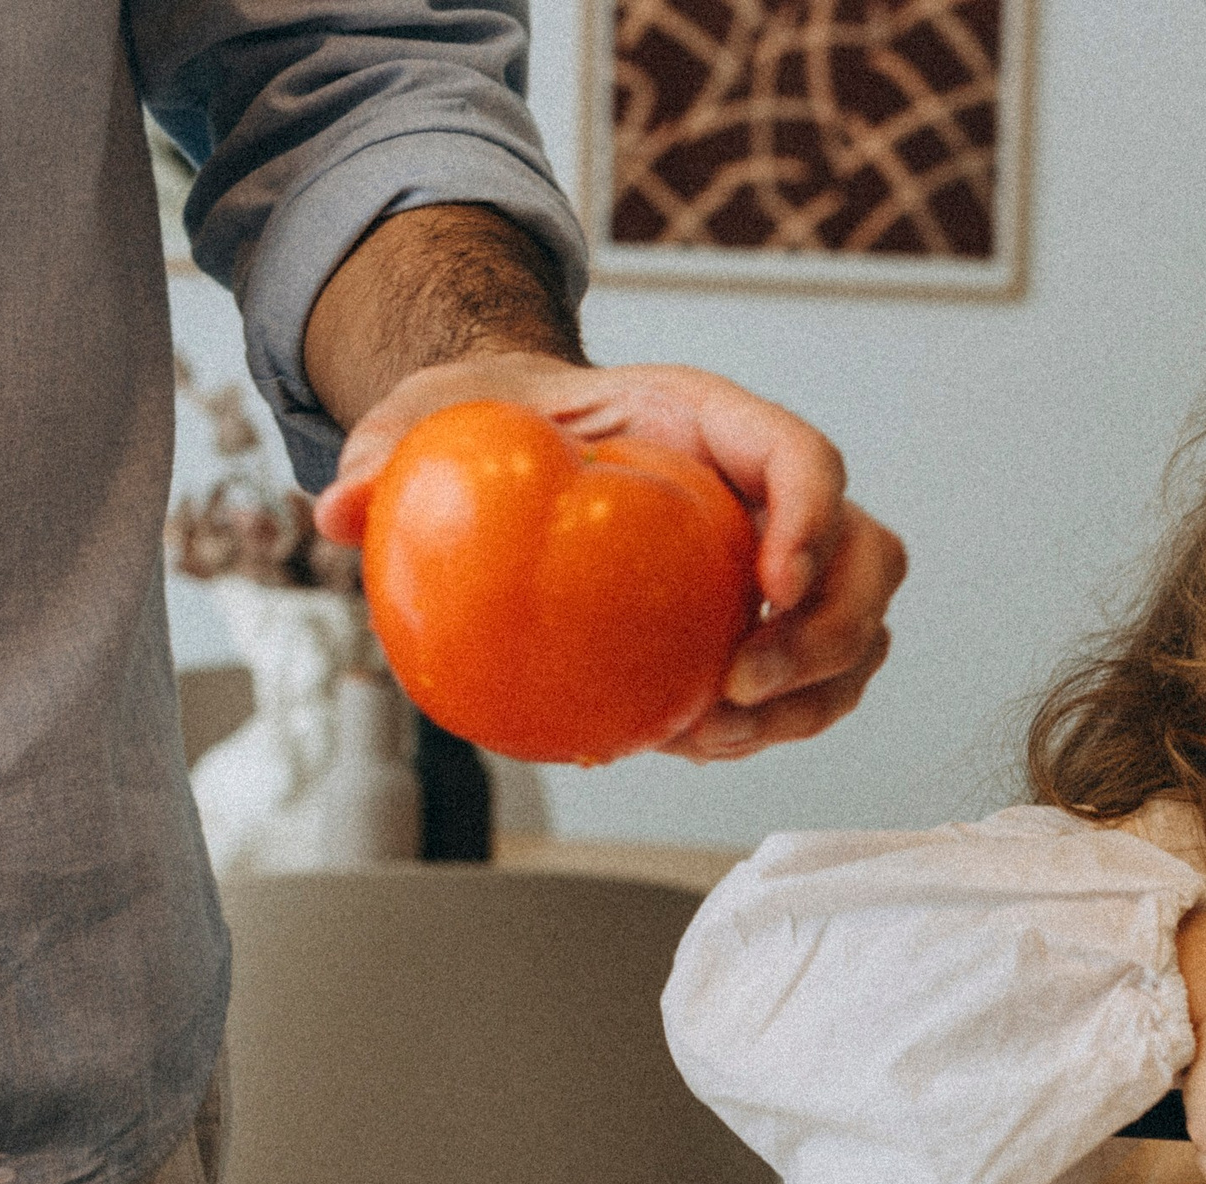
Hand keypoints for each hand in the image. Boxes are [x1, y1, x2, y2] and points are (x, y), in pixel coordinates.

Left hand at [313, 353, 906, 761]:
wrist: (518, 446)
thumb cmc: (495, 423)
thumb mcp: (434, 416)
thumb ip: (389, 450)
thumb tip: (337, 508)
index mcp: (712, 423)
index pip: (804, 459)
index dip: (814, 521)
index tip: (770, 585)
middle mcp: (766, 493)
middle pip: (868, 556)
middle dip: (830, 631)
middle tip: (742, 686)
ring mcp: (777, 564)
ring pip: (858, 631)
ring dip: (814, 695)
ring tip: (720, 735)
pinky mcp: (760, 625)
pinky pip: (811, 682)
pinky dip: (779, 722)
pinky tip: (698, 744)